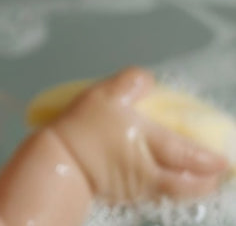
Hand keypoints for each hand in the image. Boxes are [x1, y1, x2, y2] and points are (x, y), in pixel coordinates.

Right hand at [49, 67, 228, 201]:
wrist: (55, 161)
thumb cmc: (81, 130)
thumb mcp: (105, 95)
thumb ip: (131, 82)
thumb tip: (145, 78)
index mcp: (151, 145)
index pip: (191, 155)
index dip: (211, 158)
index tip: (226, 161)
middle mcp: (149, 172)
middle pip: (188, 185)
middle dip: (207, 182)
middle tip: (217, 177)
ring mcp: (134, 188)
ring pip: (171, 193)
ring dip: (189, 188)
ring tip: (196, 181)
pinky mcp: (117, 195)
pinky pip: (150, 195)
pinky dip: (163, 191)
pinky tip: (158, 183)